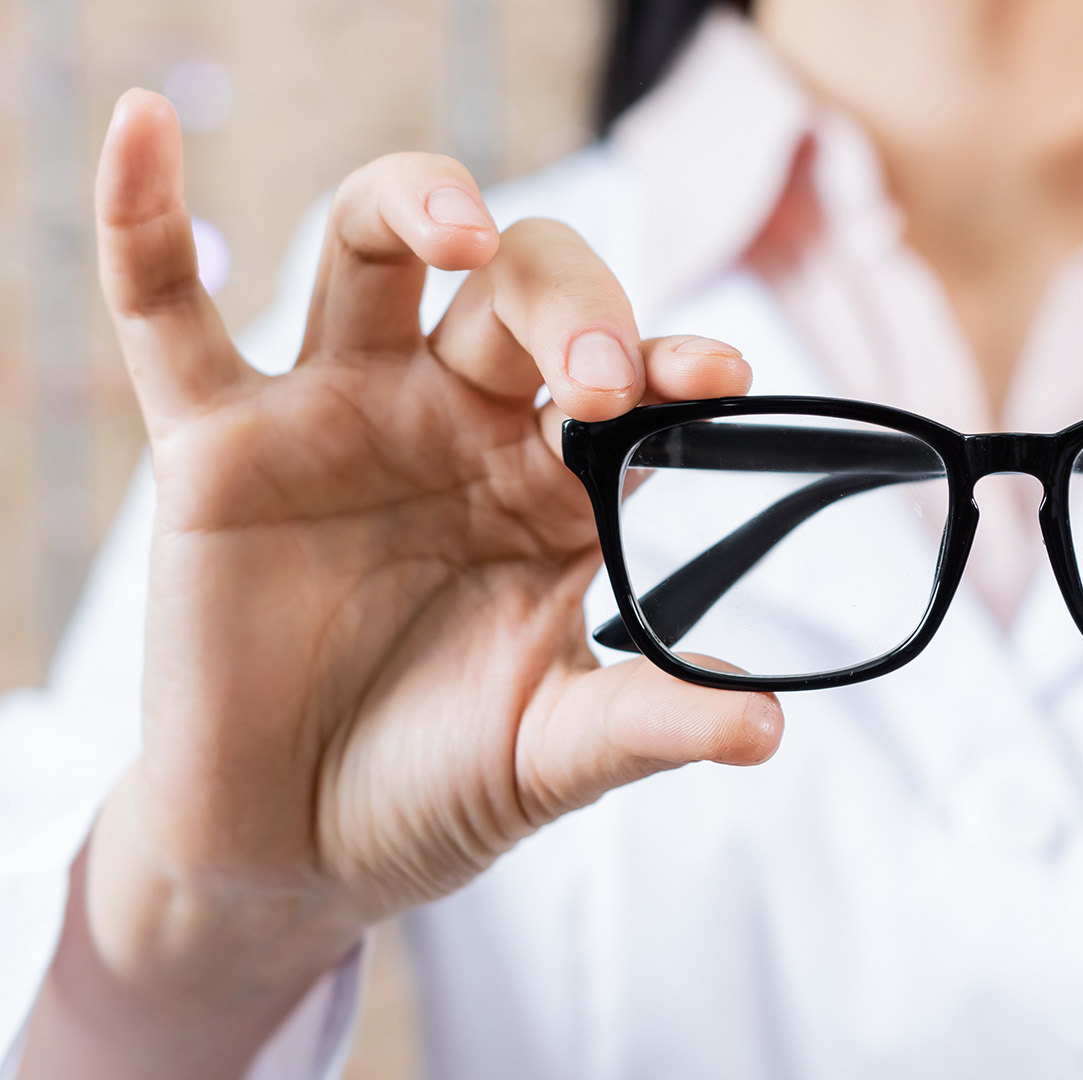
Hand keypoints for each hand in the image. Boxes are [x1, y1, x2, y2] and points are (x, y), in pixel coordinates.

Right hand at [23, 91, 780, 1078]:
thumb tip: (768, 723)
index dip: (673, 364)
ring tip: (461, 233)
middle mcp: (459, 421)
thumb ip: (647, 724)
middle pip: (524, 294)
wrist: (293, 852)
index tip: (718, 377)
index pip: (630, 387)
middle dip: (574, 308)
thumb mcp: (550, 756)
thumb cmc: (434, 783)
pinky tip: (136, 124)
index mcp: (557, 480)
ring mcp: (340, 415)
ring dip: (419, 208)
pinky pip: (169, 314)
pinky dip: (146, 219)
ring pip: (374, 253)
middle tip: (603, 379)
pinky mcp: (221, 443)